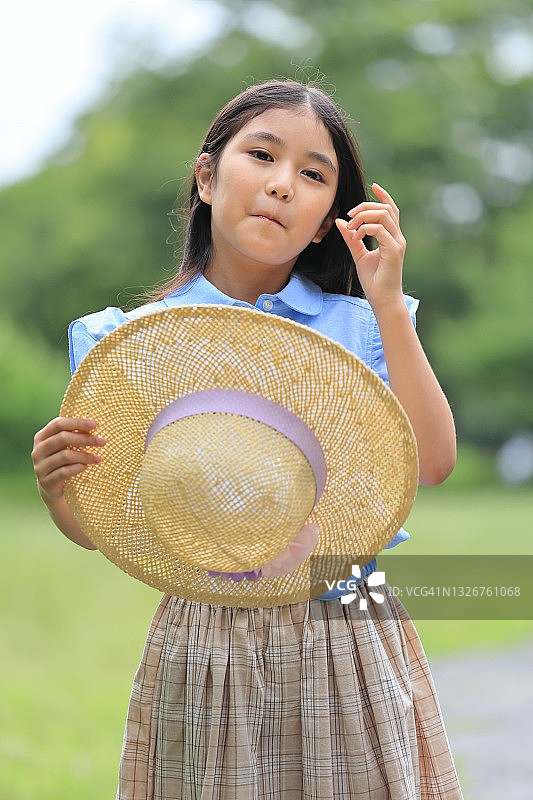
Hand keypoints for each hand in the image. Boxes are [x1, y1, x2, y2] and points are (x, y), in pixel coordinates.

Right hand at [31, 417, 106, 504]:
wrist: (53, 489)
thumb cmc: (63, 462)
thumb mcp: (65, 447)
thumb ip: (73, 435)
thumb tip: (93, 424)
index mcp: (42, 437)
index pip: (58, 424)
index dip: (77, 422)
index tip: (95, 424)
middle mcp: (38, 450)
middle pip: (62, 438)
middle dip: (85, 438)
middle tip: (102, 441)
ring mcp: (40, 466)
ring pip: (65, 455)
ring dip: (85, 456)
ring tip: (98, 458)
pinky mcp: (45, 482)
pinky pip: (63, 472)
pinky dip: (77, 468)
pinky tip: (85, 467)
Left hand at [335, 183, 406, 310]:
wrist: (382, 299)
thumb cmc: (374, 280)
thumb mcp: (359, 255)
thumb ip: (351, 238)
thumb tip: (340, 222)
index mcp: (392, 236)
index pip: (391, 209)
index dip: (383, 196)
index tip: (373, 185)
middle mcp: (397, 237)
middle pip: (386, 209)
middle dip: (366, 206)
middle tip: (349, 214)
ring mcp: (397, 243)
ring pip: (383, 215)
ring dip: (364, 216)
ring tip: (351, 227)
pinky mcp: (394, 251)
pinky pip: (379, 230)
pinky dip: (365, 229)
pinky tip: (355, 237)